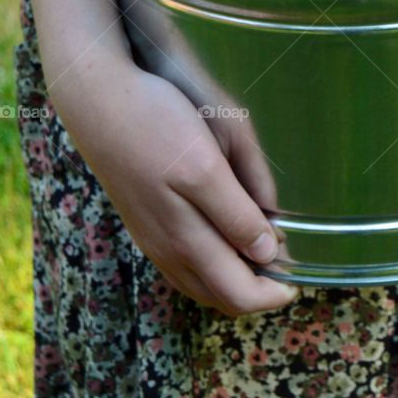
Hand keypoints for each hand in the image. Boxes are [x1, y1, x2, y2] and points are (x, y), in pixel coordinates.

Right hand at [44, 51, 298, 315]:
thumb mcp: (206, 168)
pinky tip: (224, 235)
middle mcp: (166, 251)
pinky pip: (183, 263)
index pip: (239, 296)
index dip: (274, 294)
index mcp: (186, 242)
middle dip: (258, 288)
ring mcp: (150, 238)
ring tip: (262, 247)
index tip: (299, 274)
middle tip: (285, 259)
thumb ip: (236, 216)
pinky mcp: (143, 220)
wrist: (98, 100)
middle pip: (220, 296)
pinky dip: (212, 261)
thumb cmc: (155, 126)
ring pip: (200, 282)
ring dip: (235, 276)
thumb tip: (267, 254)